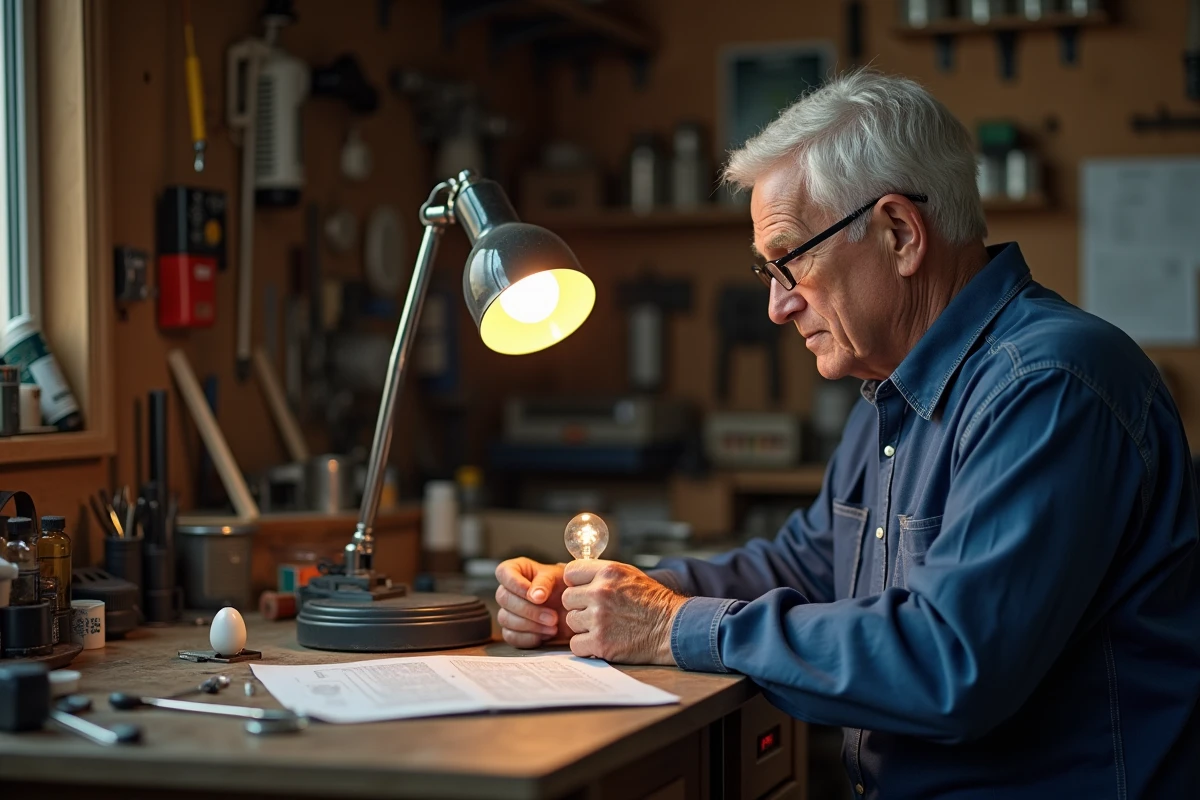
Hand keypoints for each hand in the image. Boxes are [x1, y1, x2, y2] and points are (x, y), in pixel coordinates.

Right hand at [494, 557, 569, 647]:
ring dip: (530, 625)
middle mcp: (508, 590)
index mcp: (517, 570)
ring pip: (505, 619)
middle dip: (529, 610)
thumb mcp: (558, 577)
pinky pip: (511, 636)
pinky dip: (529, 638)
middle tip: (553, 617)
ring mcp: (508, 611)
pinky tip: (546, 634)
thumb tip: (535, 596)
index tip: (537, 596)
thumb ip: (544, 583)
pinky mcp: (511, 630)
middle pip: (503, 598)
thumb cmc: (564, 586)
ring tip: (553, 626)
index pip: (503, 572)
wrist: (574, 607)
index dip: (516, 584)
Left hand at [561, 560, 686, 664]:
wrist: (672, 628)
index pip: (570, 572)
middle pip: (567, 598)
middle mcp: (601, 592)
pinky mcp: (600, 642)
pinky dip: (586, 646)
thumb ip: (602, 574)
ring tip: (604, 627)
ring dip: (583, 627)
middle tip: (596, 612)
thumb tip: (575, 576)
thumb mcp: (629, 575)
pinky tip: (601, 641)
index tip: (583, 591)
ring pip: (571, 621)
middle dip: (579, 606)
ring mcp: (599, 618)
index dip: (575, 583)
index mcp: (608, 572)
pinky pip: (575, 644)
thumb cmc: (653, 602)